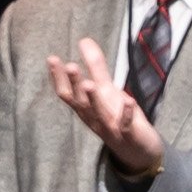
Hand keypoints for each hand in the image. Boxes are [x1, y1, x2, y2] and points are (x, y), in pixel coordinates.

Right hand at [43, 42, 166, 179]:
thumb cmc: (118, 117)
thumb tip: (84, 40)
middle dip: (75, 86)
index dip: (59, 78)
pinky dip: (126, 114)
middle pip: (81, 103)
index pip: (67, 94)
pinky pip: (126, 125)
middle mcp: (93, 119)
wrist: (139, 151)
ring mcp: (110, 129)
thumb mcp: (107, 89)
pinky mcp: (129, 135)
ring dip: (94, 100)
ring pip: (99, 114)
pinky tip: (129, 99)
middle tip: (70, 66)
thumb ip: (95, 66)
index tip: (53, 59)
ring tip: (89, 83)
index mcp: (86, 108)